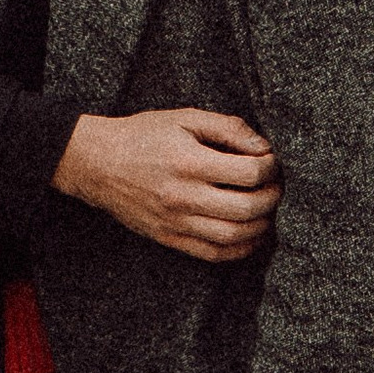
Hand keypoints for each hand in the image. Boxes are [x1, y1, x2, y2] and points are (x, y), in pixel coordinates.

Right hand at [53, 108, 275, 260]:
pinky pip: (213, 254)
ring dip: (261, 226)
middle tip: (276, 186)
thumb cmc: (143, 135)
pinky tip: (250, 235)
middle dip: (272, 198)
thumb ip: (227, 128)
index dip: (270, 167)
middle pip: (246, 208)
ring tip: (266, 210)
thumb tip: (263, 147)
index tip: (271, 160)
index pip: (248, 172)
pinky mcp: (169, 238)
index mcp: (188, 162)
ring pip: (233, 236)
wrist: (97, 163)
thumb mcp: (184, 118)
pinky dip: (240, 249)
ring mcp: (175, 222)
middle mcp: (183, 196)